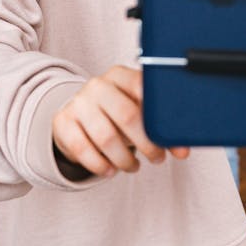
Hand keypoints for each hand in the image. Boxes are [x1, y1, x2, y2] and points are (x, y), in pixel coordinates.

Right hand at [52, 66, 189, 176]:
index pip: (142, 88)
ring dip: (124, 159)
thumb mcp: (136, 112)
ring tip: (134, 167)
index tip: (168, 133)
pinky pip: (82, 149)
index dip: (158, 113)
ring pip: (106, 137)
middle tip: (157, 158)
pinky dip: (99, 164)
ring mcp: (78, 103)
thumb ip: (159, 127)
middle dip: (146, 143)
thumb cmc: (115, 114)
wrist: (78, 115)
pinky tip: (110, 170)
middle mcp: (98, 85)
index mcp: (120, 75)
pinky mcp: (62, 122)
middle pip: (127, 115)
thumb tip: (183, 149)